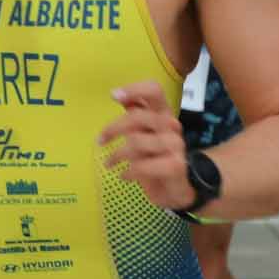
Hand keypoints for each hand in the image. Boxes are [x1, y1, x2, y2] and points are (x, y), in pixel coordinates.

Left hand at [97, 81, 195, 210]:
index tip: (113, 96)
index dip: (134, 90)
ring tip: (109, 163)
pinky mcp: (175, 165)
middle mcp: (171, 125)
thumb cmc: (156, 158)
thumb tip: (119, 95)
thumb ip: (135, 115)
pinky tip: (124, 175)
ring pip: (136, 142)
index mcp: (163, 113)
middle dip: (114, 128)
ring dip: (117, 155)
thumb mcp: (144, 134)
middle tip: (100, 141)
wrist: (177, 188)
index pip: (154, 91)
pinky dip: (129, 172)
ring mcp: (175, 145)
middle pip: (138, 116)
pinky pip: (142, 165)